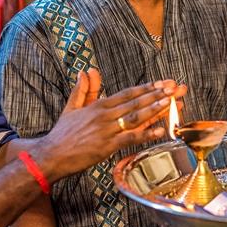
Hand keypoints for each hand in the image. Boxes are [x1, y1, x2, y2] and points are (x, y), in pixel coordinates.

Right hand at [38, 69, 186, 178]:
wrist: (51, 155)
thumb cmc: (62, 134)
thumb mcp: (72, 108)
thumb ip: (83, 90)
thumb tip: (88, 71)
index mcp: (99, 105)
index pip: (127, 93)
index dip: (146, 88)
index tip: (161, 83)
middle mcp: (105, 115)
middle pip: (136, 102)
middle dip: (157, 94)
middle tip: (175, 88)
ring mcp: (107, 130)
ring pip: (136, 117)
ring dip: (155, 109)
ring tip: (172, 102)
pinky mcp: (107, 146)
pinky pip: (130, 138)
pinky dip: (146, 134)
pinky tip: (160, 130)